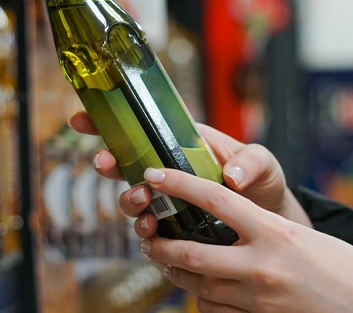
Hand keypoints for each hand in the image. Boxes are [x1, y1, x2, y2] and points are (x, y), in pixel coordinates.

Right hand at [69, 111, 311, 236]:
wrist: (269, 221)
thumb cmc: (263, 183)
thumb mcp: (263, 163)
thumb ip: (251, 162)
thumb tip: (231, 176)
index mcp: (184, 143)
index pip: (141, 127)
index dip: (109, 122)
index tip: (83, 119)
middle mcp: (169, 170)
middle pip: (125, 163)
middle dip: (108, 162)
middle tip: (106, 164)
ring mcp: (168, 201)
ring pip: (132, 198)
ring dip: (128, 199)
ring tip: (143, 202)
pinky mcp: (172, 229)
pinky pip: (149, 231)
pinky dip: (145, 232)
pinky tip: (152, 233)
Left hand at [139, 167, 352, 312]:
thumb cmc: (347, 269)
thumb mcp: (305, 237)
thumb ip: (265, 230)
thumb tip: (229, 221)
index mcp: (275, 233)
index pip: (214, 200)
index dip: (178, 183)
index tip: (156, 175)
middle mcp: (262, 266)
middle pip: (190, 252)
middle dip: (160, 244)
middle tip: (148, 234)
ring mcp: (258, 299)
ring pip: (197, 285)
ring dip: (175, 272)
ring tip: (165, 260)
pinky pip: (214, 310)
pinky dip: (201, 297)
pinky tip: (199, 288)